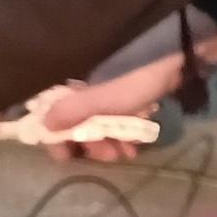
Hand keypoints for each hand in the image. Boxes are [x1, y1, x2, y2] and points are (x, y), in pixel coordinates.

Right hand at [16, 80, 151, 160]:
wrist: (173, 59)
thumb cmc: (132, 78)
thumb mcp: (100, 99)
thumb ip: (71, 112)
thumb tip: (43, 125)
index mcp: (72, 88)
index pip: (53, 115)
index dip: (57, 137)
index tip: (67, 157)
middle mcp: (84, 91)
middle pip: (78, 125)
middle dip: (92, 145)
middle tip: (109, 156)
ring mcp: (106, 95)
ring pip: (100, 127)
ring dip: (110, 144)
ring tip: (127, 153)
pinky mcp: (126, 98)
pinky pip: (118, 122)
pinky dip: (123, 135)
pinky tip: (134, 145)